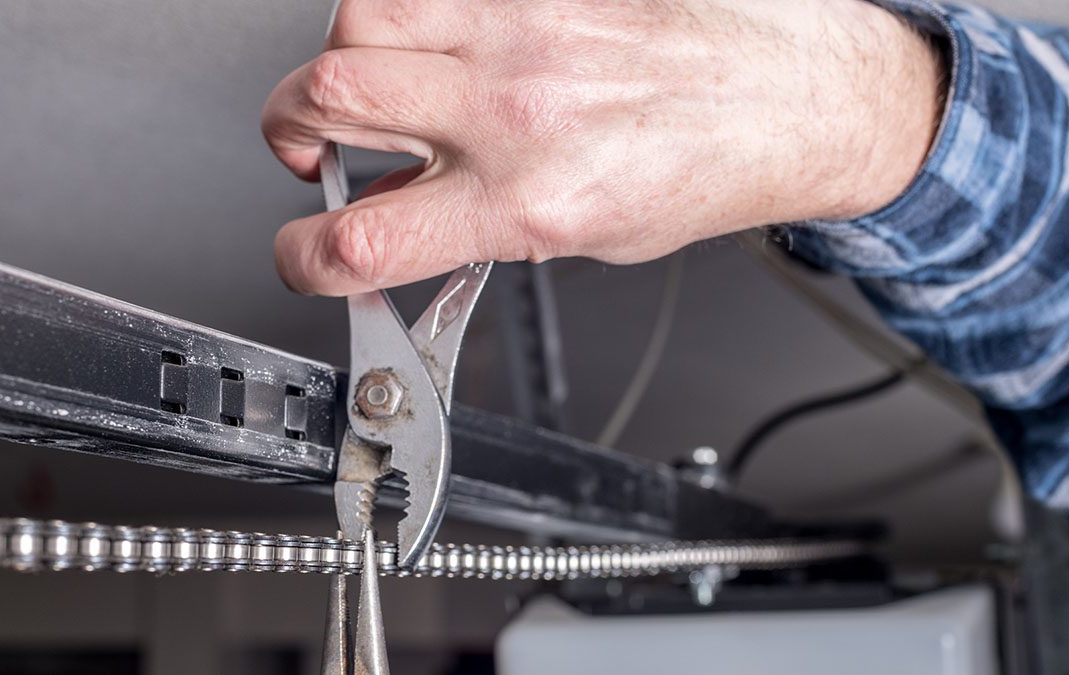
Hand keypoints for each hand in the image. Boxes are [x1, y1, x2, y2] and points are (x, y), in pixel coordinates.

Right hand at [262, 0, 943, 296]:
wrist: (772, 100)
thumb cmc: (690, 173)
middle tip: (325, 150)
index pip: (362, 238)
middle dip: (296, 132)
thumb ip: (465, 229)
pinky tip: (434, 44)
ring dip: (348, 63)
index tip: (306, 251)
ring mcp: (520, 31)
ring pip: (358, 20)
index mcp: (525, 201)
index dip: (303, 256)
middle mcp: (513, 110)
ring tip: (385, 90)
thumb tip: (384, 217)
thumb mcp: (569, 239)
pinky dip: (405, 14)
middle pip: (327, 95)